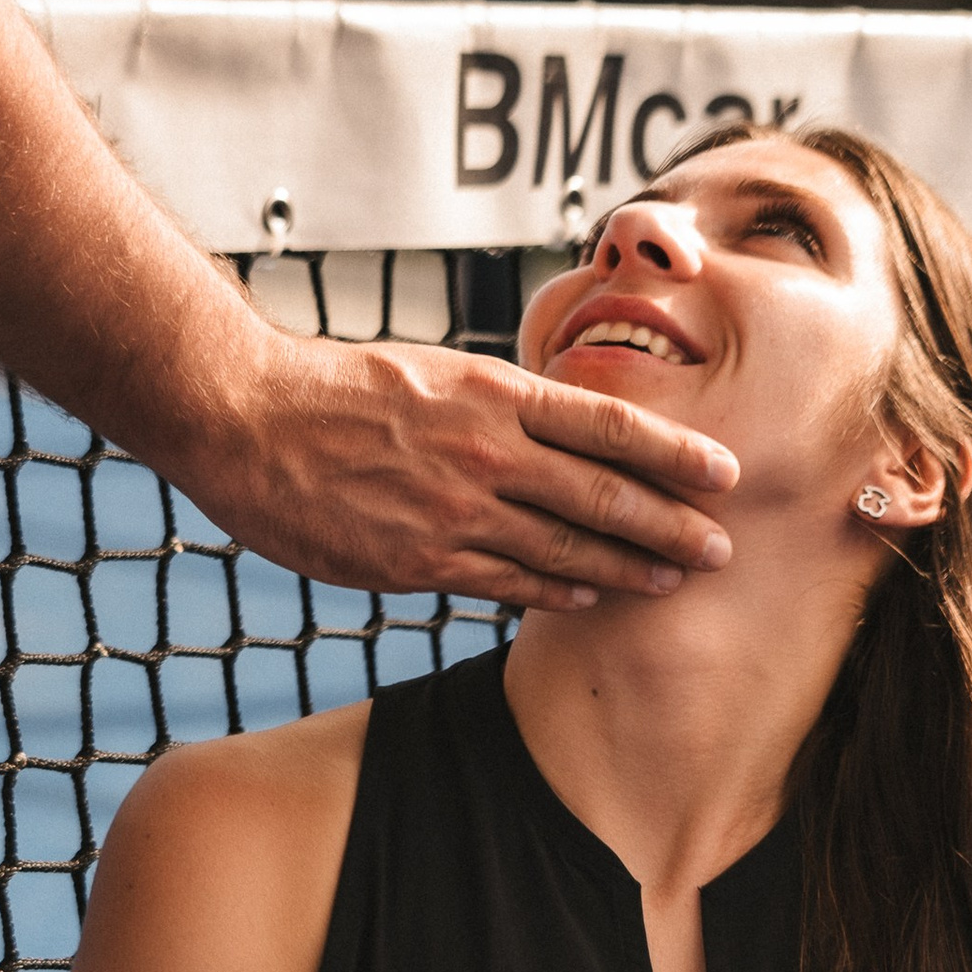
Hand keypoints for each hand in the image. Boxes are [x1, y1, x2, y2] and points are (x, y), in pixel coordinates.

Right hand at [183, 330, 738, 605]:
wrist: (245, 417)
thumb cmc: (337, 388)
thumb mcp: (434, 371)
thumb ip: (500, 403)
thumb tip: (560, 423)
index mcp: (493, 393)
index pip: (610, 423)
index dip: (676, 451)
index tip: (726, 471)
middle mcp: (486, 453)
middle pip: (603, 496)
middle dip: (672, 526)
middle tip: (722, 548)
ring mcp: (454, 512)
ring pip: (563, 551)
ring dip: (626, 570)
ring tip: (673, 581)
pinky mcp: (416, 562)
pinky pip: (504, 584)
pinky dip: (555, 594)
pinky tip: (589, 600)